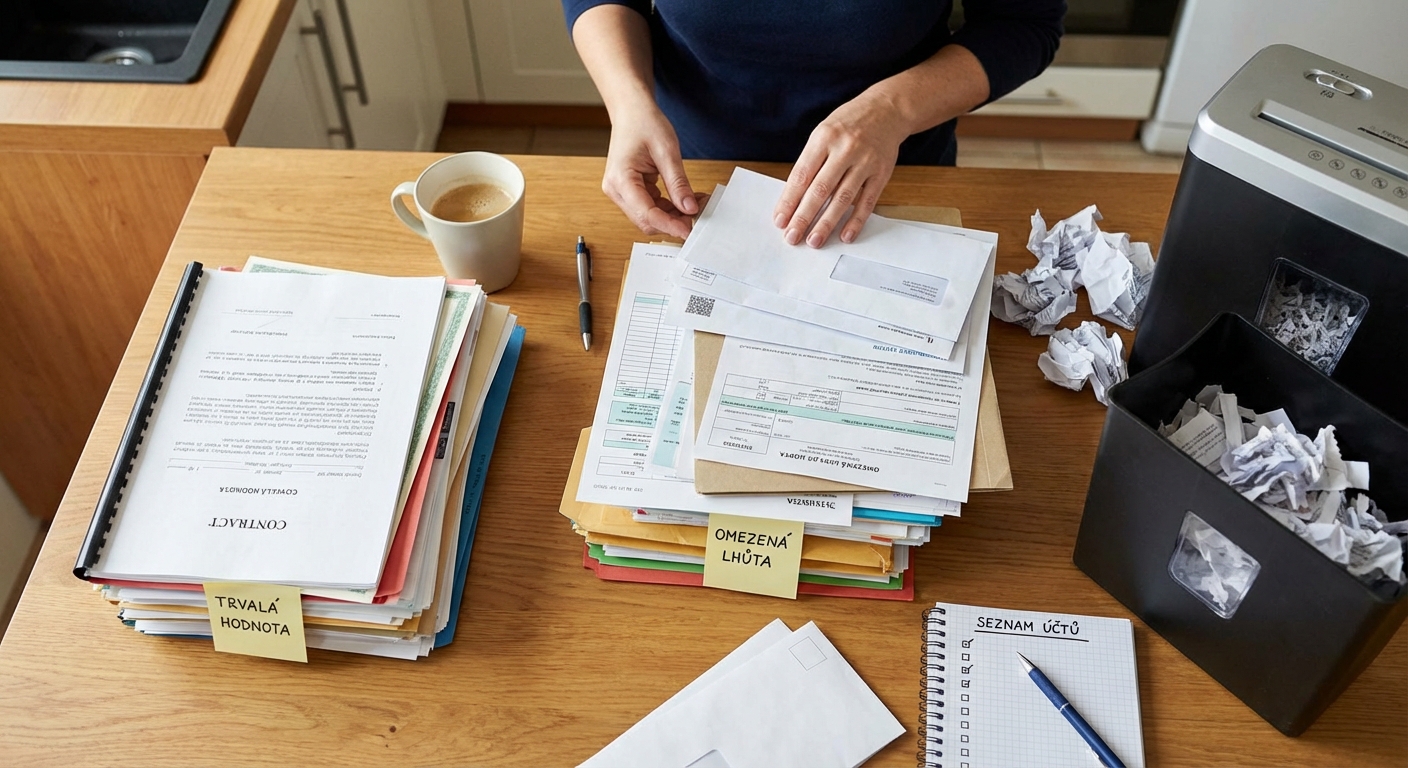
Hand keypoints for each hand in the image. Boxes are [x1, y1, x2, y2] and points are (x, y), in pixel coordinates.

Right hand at [602, 105, 704, 239]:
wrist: (631, 110)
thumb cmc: (644, 123)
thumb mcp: (667, 151)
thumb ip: (678, 182)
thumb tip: (689, 208)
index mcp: (621, 179)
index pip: (646, 213)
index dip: (669, 225)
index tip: (689, 230)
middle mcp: (616, 189)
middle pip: (646, 221)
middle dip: (672, 222)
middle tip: (698, 216)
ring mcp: (621, 192)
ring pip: (649, 217)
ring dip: (672, 216)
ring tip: (696, 204)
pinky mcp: (630, 191)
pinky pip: (650, 208)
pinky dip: (668, 208)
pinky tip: (685, 201)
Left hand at [773, 91, 910, 246]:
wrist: (887, 109)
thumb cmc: (848, 124)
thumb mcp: (823, 133)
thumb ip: (810, 162)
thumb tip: (794, 199)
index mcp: (824, 138)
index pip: (802, 175)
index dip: (789, 200)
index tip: (780, 220)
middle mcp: (845, 149)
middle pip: (820, 189)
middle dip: (804, 216)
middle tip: (792, 237)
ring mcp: (865, 162)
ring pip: (843, 198)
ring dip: (827, 223)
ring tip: (814, 241)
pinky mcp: (881, 173)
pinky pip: (867, 201)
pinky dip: (856, 220)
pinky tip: (845, 235)